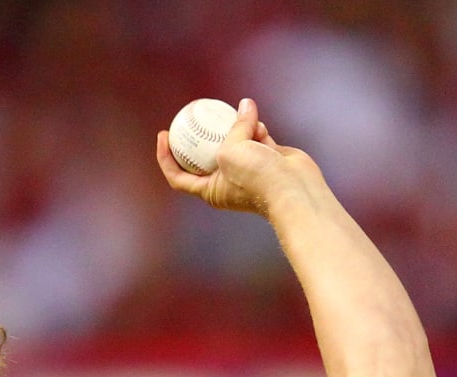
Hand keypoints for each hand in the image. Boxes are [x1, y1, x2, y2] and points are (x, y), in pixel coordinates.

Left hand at [155, 97, 318, 215]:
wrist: (294, 188)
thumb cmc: (256, 177)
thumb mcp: (231, 150)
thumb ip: (234, 127)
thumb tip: (245, 105)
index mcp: (210, 190)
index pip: (178, 177)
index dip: (166, 157)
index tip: (163, 134)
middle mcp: (226, 181)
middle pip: (204, 155)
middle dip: (199, 135)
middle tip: (191, 114)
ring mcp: (247, 170)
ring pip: (234, 141)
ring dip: (235, 126)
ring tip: (236, 114)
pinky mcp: (266, 158)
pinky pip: (256, 137)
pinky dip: (256, 128)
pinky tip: (257, 120)